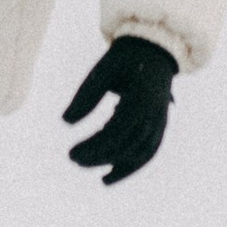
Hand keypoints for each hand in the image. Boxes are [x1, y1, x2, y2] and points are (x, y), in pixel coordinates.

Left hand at [62, 36, 176, 184]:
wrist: (154, 49)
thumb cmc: (124, 58)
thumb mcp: (102, 70)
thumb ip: (85, 96)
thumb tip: (65, 122)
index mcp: (141, 99)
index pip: (116, 131)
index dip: (94, 145)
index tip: (71, 152)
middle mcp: (155, 114)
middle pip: (128, 145)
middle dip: (100, 156)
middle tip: (72, 158)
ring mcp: (161, 122)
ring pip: (141, 154)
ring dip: (116, 167)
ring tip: (91, 172)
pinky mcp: (160, 126)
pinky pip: (148, 152)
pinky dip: (130, 167)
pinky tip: (107, 177)